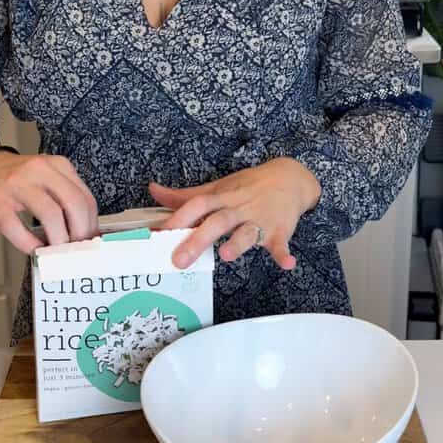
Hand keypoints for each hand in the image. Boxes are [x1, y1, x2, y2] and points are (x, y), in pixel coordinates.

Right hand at [0, 151, 98, 253]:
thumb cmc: (20, 179)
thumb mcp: (50, 178)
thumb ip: (68, 197)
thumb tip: (86, 232)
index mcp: (59, 165)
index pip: (86, 198)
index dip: (91, 224)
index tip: (91, 241)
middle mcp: (40, 170)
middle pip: (73, 204)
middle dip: (80, 232)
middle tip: (77, 249)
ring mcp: (16, 184)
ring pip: (49, 214)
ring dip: (58, 238)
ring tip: (58, 250)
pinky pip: (15, 226)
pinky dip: (27, 243)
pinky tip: (34, 249)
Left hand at [150, 158, 320, 270]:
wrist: (289, 178)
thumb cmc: (248, 186)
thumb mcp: (218, 187)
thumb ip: (186, 196)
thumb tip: (153, 190)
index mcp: (222, 197)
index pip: (198, 205)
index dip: (178, 218)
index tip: (158, 234)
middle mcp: (239, 208)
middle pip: (218, 222)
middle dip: (198, 239)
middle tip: (179, 261)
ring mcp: (260, 220)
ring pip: (247, 232)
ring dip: (238, 243)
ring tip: (226, 255)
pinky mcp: (280, 230)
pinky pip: (281, 244)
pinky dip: (284, 254)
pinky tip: (288, 264)